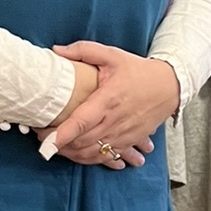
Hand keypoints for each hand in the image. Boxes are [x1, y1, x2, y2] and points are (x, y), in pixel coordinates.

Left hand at [44, 45, 180, 167]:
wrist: (170, 87)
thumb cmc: (139, 71)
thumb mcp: (112, 55)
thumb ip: (83, 51)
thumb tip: (56, 51)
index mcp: (108, 99)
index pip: (82, 121)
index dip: (63, 134)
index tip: (45, 142)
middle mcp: (115, 120)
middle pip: (82, 141)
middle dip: (59, 145)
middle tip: (40, 138)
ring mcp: (123, 134)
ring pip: (93, 153)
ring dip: (72, 154)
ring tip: (56, 147)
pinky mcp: (129, 141)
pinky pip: (107, 157)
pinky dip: (90, 159)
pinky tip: (78, 156)